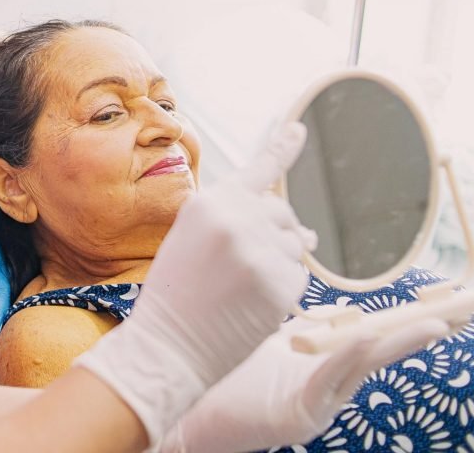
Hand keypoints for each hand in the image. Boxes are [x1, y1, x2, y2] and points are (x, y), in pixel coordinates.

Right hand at [76, 123, 314, 446]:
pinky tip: (254, 304)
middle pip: (283, 213)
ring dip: (280, 262)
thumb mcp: (191, 239)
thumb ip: (237, 220)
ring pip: (295, 245)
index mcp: (209, 203)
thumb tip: (306, 229)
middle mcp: (236, 219)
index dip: (283, 149)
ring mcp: (260, 251)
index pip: (257, 171)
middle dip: (277, 234)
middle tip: (249, 265)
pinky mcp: (279, 283)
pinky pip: (300, 277)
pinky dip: (285, 290)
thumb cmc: (176, 295)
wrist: (168, 345)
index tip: (300, 128)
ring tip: (244, 287)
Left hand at [158, 315, 451, 452]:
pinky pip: (327, 381)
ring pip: (360, 369)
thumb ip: (300, 319)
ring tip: (429, 328)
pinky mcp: (296, 418)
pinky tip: (367, 338)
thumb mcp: (268, 336)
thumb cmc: (219, 365)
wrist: (179, 397)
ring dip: (395, 346)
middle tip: (457, 315)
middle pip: (377, 354)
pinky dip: (349, 359)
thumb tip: (331, 291)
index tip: (443, 304)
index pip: (369, 337)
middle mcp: (322, 389)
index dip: (405, 321)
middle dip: (417, 335)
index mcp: (319, 367)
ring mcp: (312, 405)